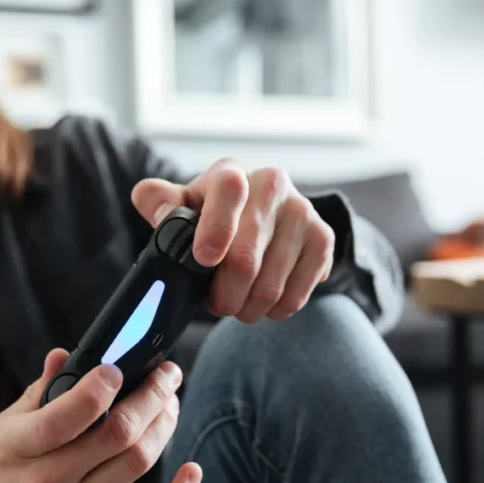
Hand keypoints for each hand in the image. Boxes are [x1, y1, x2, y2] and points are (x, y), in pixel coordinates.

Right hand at [0, 350, 201, 482]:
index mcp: (18, 449)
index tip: (119, 367)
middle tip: (167, 374)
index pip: (66, 416)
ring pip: (137, 463)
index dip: (100, 387)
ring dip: (164, 426)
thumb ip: (37, 393)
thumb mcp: (0, 431)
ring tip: (170, 403)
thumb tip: (63, 355)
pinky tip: (192, 470)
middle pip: (117, 433)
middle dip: (152, 395)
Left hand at [132, 159, 335, 323]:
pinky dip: (275, 310)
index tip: (204, 260)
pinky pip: (296, 295)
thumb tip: (159, 209)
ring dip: (248, 308)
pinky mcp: (323, 239)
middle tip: (216, 303)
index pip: (230, 190)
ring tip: (239, 302)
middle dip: (224, 294)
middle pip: (246, 259)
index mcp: (232, 172)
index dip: (216, 229)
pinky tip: (265, 300)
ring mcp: (303, 211)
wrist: (266, 214)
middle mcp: (272, 184)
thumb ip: (160, 203)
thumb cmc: (215, 213)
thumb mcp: (183, 205)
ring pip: (270, 286)